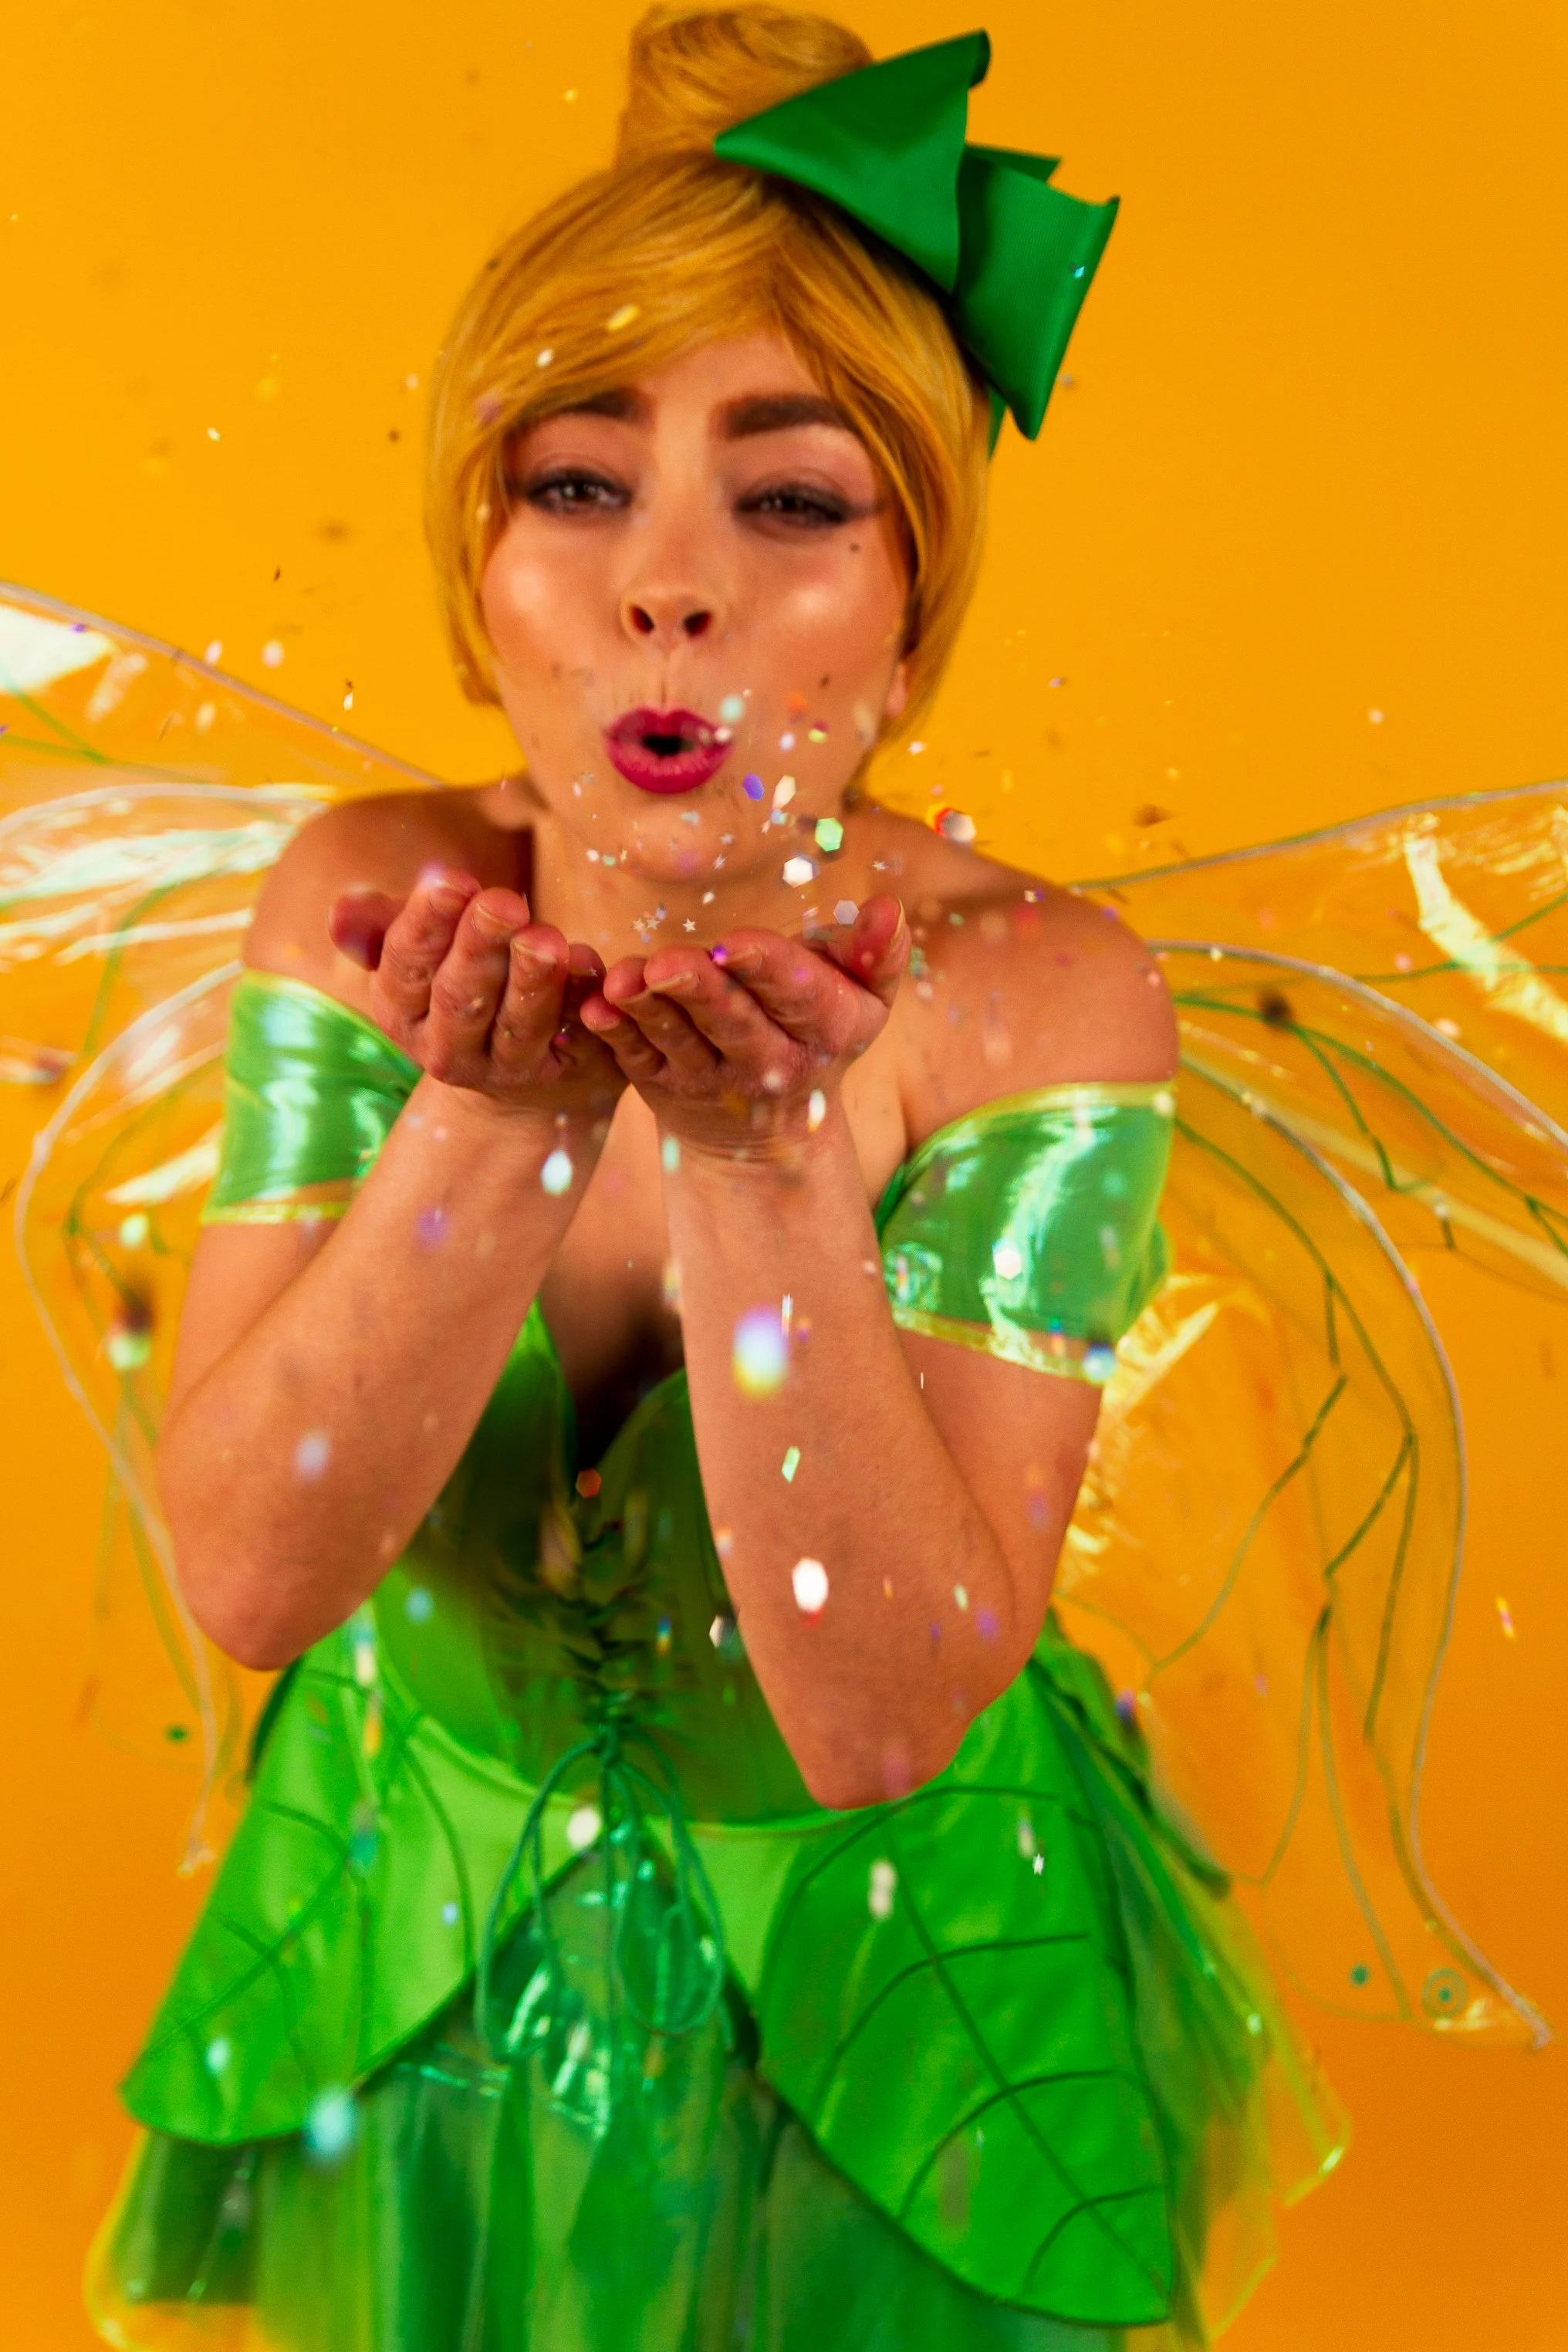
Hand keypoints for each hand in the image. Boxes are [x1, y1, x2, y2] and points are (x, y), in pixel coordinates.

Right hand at [328, 868, 623, 1116]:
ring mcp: (505, 1070)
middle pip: (460, 998)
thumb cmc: (461, 986)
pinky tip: (591, 964)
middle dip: (480, 947)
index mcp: (401, 1012)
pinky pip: (574, 1036)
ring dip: (531, 980)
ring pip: (517, 1026)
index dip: (427, 923)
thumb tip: (341, 912)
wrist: (519, 1077)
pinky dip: (582, 999)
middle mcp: (445, 1051)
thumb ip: (385, 927)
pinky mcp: (560, 1074)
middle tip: (504, 901)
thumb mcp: (419, 956)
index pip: (405, 965)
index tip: (452, 879)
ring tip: (547, 938)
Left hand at [578, 895, 908, 1150]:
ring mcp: (710, 1079)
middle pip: (732, 1022)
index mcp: (823, 1031)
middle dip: (699, 991)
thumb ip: (874, 954)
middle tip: (665, 962)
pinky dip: (613, 1034)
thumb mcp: (859, 1000)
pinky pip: (634, 1058)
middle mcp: (769, 1063)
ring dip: (647, 1009)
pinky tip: (593, 1007)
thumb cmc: (816, 1030)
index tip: (738, 941)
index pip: (798, 995)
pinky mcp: (660, 1085)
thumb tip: (889, 906)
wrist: (770, 1128)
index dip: (769, 968)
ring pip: (677, 1040)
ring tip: (621, 980)